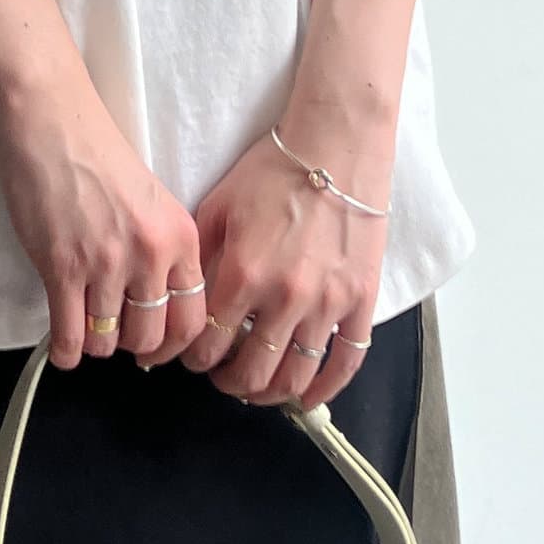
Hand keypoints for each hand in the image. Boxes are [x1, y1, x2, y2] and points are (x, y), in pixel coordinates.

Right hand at [0, 71, 208, 369]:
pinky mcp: (62, 268)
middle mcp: (150, 255)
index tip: (157, 346)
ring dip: (94, 342)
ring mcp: (106, 264)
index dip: (174, 343)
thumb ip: (163, 250)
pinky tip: (62, 345)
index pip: (193, 318)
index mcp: (179, 237)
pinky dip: (65, 351)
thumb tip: (155, 307)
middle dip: (131, 346)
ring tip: (84, 327)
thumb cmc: (97, 154)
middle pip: (150, 338)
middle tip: (116, 336)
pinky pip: (70, 337)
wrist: (52, 123)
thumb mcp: (153, 201)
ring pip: (107, 342)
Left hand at [179, 115, 393, 408]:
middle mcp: (284, 298)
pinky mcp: (360, 300)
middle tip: (221, 377)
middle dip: (228, 383)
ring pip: (296, 377)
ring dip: (270, 393)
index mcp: (242, 274)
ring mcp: (327, 303)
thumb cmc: (273, 171)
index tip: (192, 358)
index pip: (209, 343)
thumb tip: (182, 299)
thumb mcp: (218, 207)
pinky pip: (347, 362)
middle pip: (251, 372)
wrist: (334, 146)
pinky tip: (307, 397)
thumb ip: (201, 259)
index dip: (194, 360)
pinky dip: (325, 389)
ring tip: (257, 388)